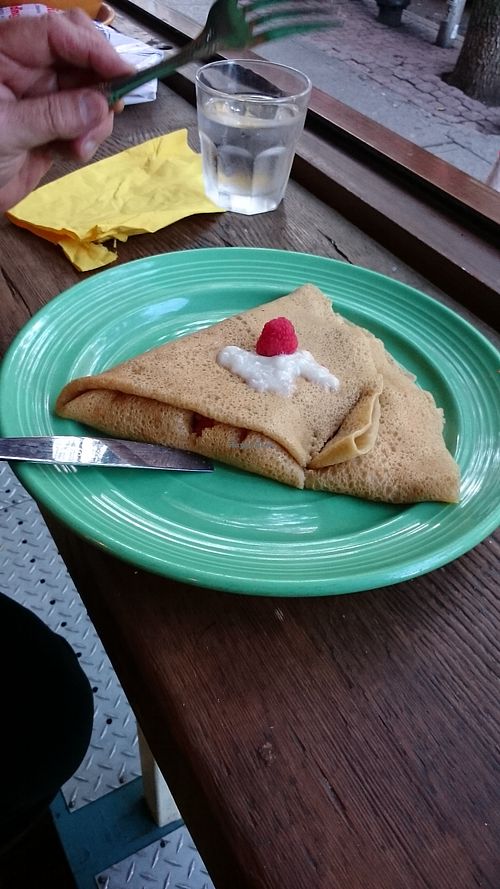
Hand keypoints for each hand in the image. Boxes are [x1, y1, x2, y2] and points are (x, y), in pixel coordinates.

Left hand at [0, 10, 133, 210]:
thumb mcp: (7, 131)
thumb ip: (54, 115)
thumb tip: (100, 105)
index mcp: (5, 54)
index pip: (56, 33)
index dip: (93, 49)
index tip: (122, 74)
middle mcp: (27, 70)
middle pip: (80, 56)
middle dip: (100, 82)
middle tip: (112, 107)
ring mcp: (43, 98)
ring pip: (90, 92)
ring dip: (96, 120)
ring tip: (80, 147)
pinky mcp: (54, 127)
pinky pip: (86, 123)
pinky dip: (89, 138)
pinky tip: (72, 153)